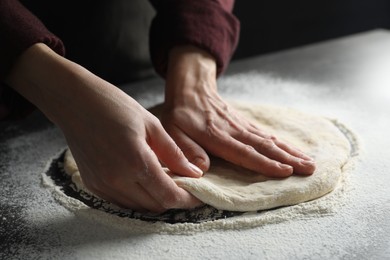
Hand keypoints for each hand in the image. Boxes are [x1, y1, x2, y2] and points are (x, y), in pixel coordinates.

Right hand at [6, 43, 202, 211]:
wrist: (75, 101)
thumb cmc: (115, 106)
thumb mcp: (152, 125)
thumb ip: (174, 153)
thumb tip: (194, 173)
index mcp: (136, 162)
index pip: (169, 195)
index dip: (188, 200)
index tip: (199, 195)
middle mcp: (118, 179)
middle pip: (156, 206)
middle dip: (175, 200)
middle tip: (185, 186)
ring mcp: (103, 184)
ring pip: (139, 207)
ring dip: (156, 199)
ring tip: (166, 181)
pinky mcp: (93, 185)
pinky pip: (122, 202)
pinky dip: (138, 197)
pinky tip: (144, 181)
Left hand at [162, 45, 315, 176]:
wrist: (192, 88)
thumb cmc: (181, 114)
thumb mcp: (173, 131)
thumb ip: (187, 150)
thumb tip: (201, 170)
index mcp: (217, 136)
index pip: (244, 152)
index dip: (265, 163)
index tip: (285, 172)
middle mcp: (235, 131)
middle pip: (265, 146)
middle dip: (288, 159)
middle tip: (310, 169)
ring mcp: (243, 126)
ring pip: (270, 140)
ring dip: (291, 152)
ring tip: (310, 162)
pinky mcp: (246, 124)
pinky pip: (267, 134)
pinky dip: (283, 143)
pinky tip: (294, 150)